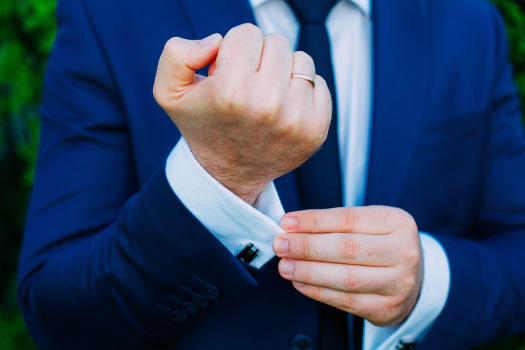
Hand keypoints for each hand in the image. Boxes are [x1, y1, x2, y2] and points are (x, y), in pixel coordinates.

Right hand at [153, 24, 331, 203]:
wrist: (228, 174)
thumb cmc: (204, 127)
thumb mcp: (169, 93)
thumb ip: (177, 54)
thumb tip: (216, 41)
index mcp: (231, 91)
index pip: (247, 33)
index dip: (235, 49)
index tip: (229, 72)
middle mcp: (266, 105)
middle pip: (276, 42)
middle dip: (260, 58)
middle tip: (247, 85)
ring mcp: (296, 119)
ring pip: (301, 60)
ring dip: (283, 72)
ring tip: (266, 95)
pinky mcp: (315, 129)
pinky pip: (319, 83)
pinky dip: (303, 90)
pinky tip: (284, 108)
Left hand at [272, 206, 422, 325]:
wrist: (412, 278)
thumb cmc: (380, 244)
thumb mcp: (368, 224)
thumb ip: (334, 224)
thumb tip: (291, 227)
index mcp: (397, 222)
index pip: (348, 219)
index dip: (314, 221)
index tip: (286, 222)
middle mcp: (403, 252)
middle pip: (347, 248)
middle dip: (307, 246)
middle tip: (280, 244)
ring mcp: (399, 283)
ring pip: (346, 278)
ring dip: (308, 271)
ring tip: (285, 266)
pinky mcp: (388, 308)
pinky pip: (346, 301)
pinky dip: (318, 292)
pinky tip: (300, 283)